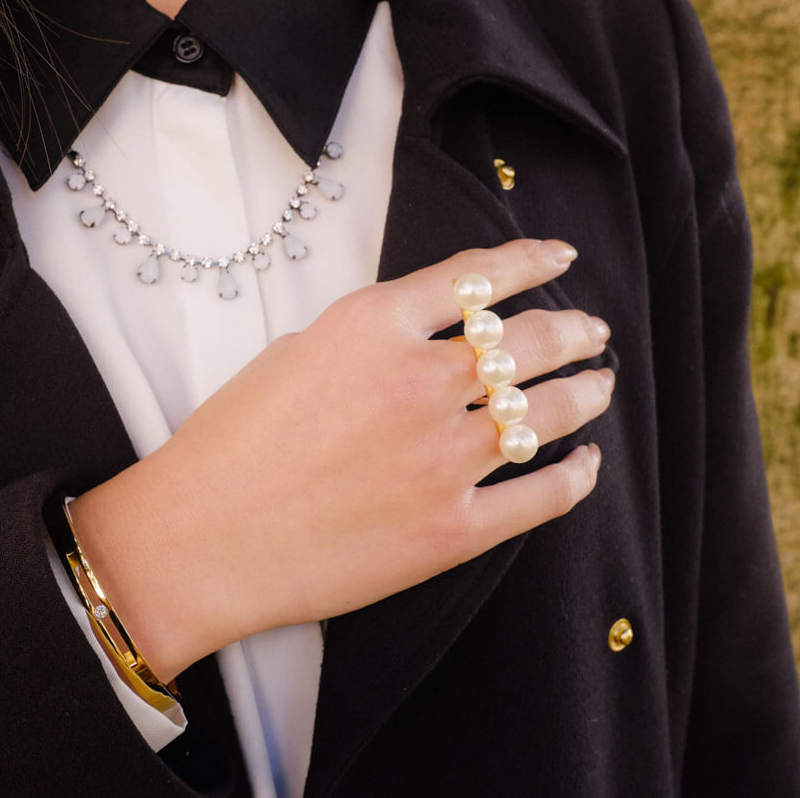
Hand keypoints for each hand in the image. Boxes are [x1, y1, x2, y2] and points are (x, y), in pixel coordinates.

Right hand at [71, 239, 612, 679]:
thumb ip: (369, 338)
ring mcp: (443, 459)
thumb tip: (430, 340)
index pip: (478, 276)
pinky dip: (576, 476)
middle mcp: (421, 382)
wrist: (200, 540)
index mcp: (373, 325)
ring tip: (600, 384)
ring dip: (586, 392)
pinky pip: (542, 496)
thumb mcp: (293, 354)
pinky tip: (586, 463)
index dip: (531, 262)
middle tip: (591, 331)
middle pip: (527, 342)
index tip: (559, 259)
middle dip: (572, 330)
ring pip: (548, 413)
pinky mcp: (451, 530)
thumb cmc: (229, 445)